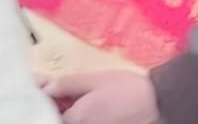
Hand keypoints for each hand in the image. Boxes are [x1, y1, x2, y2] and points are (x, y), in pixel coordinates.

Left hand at [38, 70, 160, 123]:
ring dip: (65, 113)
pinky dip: (78, 117)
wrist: (155, 104)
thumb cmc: (127, 89)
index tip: (42, 89)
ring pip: (71, 121)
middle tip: (55, 93)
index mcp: (77, 119)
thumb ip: (67, 84)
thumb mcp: (95, 79)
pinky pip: (84, 123)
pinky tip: (85, 107)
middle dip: (53, 109)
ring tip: (69, 99)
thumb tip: (45, 88)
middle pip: (58, 120)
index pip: (48, 114)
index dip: (43, 101)